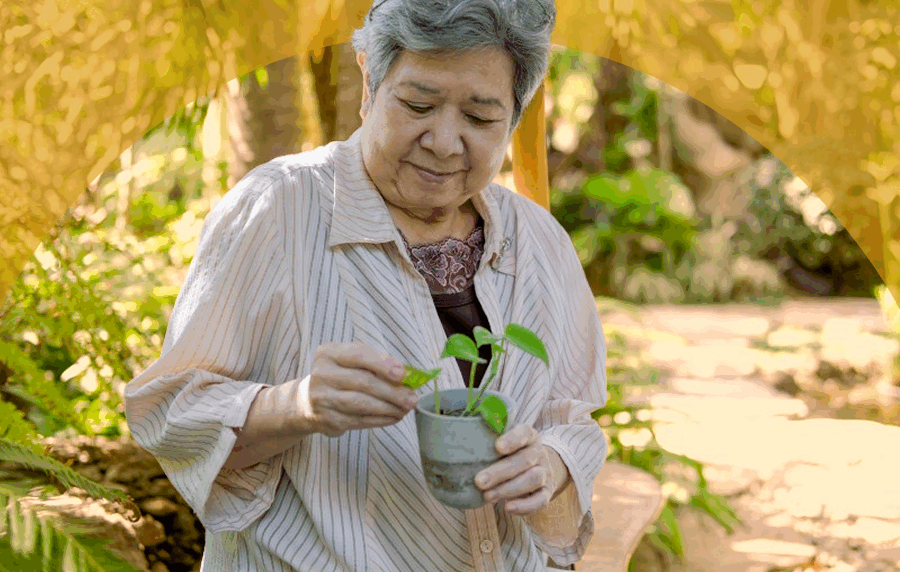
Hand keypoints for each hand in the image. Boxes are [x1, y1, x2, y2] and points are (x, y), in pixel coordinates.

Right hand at [300, 342, 417, 436]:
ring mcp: (322, 398)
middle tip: (412, 398)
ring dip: (389, 407)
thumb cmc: (339, 376)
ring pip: (361, 404)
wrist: (306, 401)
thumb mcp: (349, 362)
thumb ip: (375, 364)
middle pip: (363, 382)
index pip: (359, 355)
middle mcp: (322, 374)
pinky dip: (380, 419)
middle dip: (392, 391)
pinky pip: (359, 420)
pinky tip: (394, 416)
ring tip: (406, 409)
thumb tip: (407, 376)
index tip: (404, 374)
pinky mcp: (327, 420)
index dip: (383, 364)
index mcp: (328, 353)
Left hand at [474, 425, 568, 514]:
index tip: (497, 446)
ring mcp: (546, 472)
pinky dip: (525, 506)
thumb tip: (455, 444)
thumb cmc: (510, 455)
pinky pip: (541, 500)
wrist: (536, 468)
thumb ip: (487, 441)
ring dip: (509, 489)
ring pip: (533, 479)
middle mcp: (539, 453)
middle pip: (524, 460)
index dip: (512, 440)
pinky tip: (507, 507)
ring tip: (487, 496)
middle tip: (479, 481)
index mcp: (529, 436)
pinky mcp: (547, 492)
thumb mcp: (502, 443)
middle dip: (500, 472)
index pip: (524, 433)